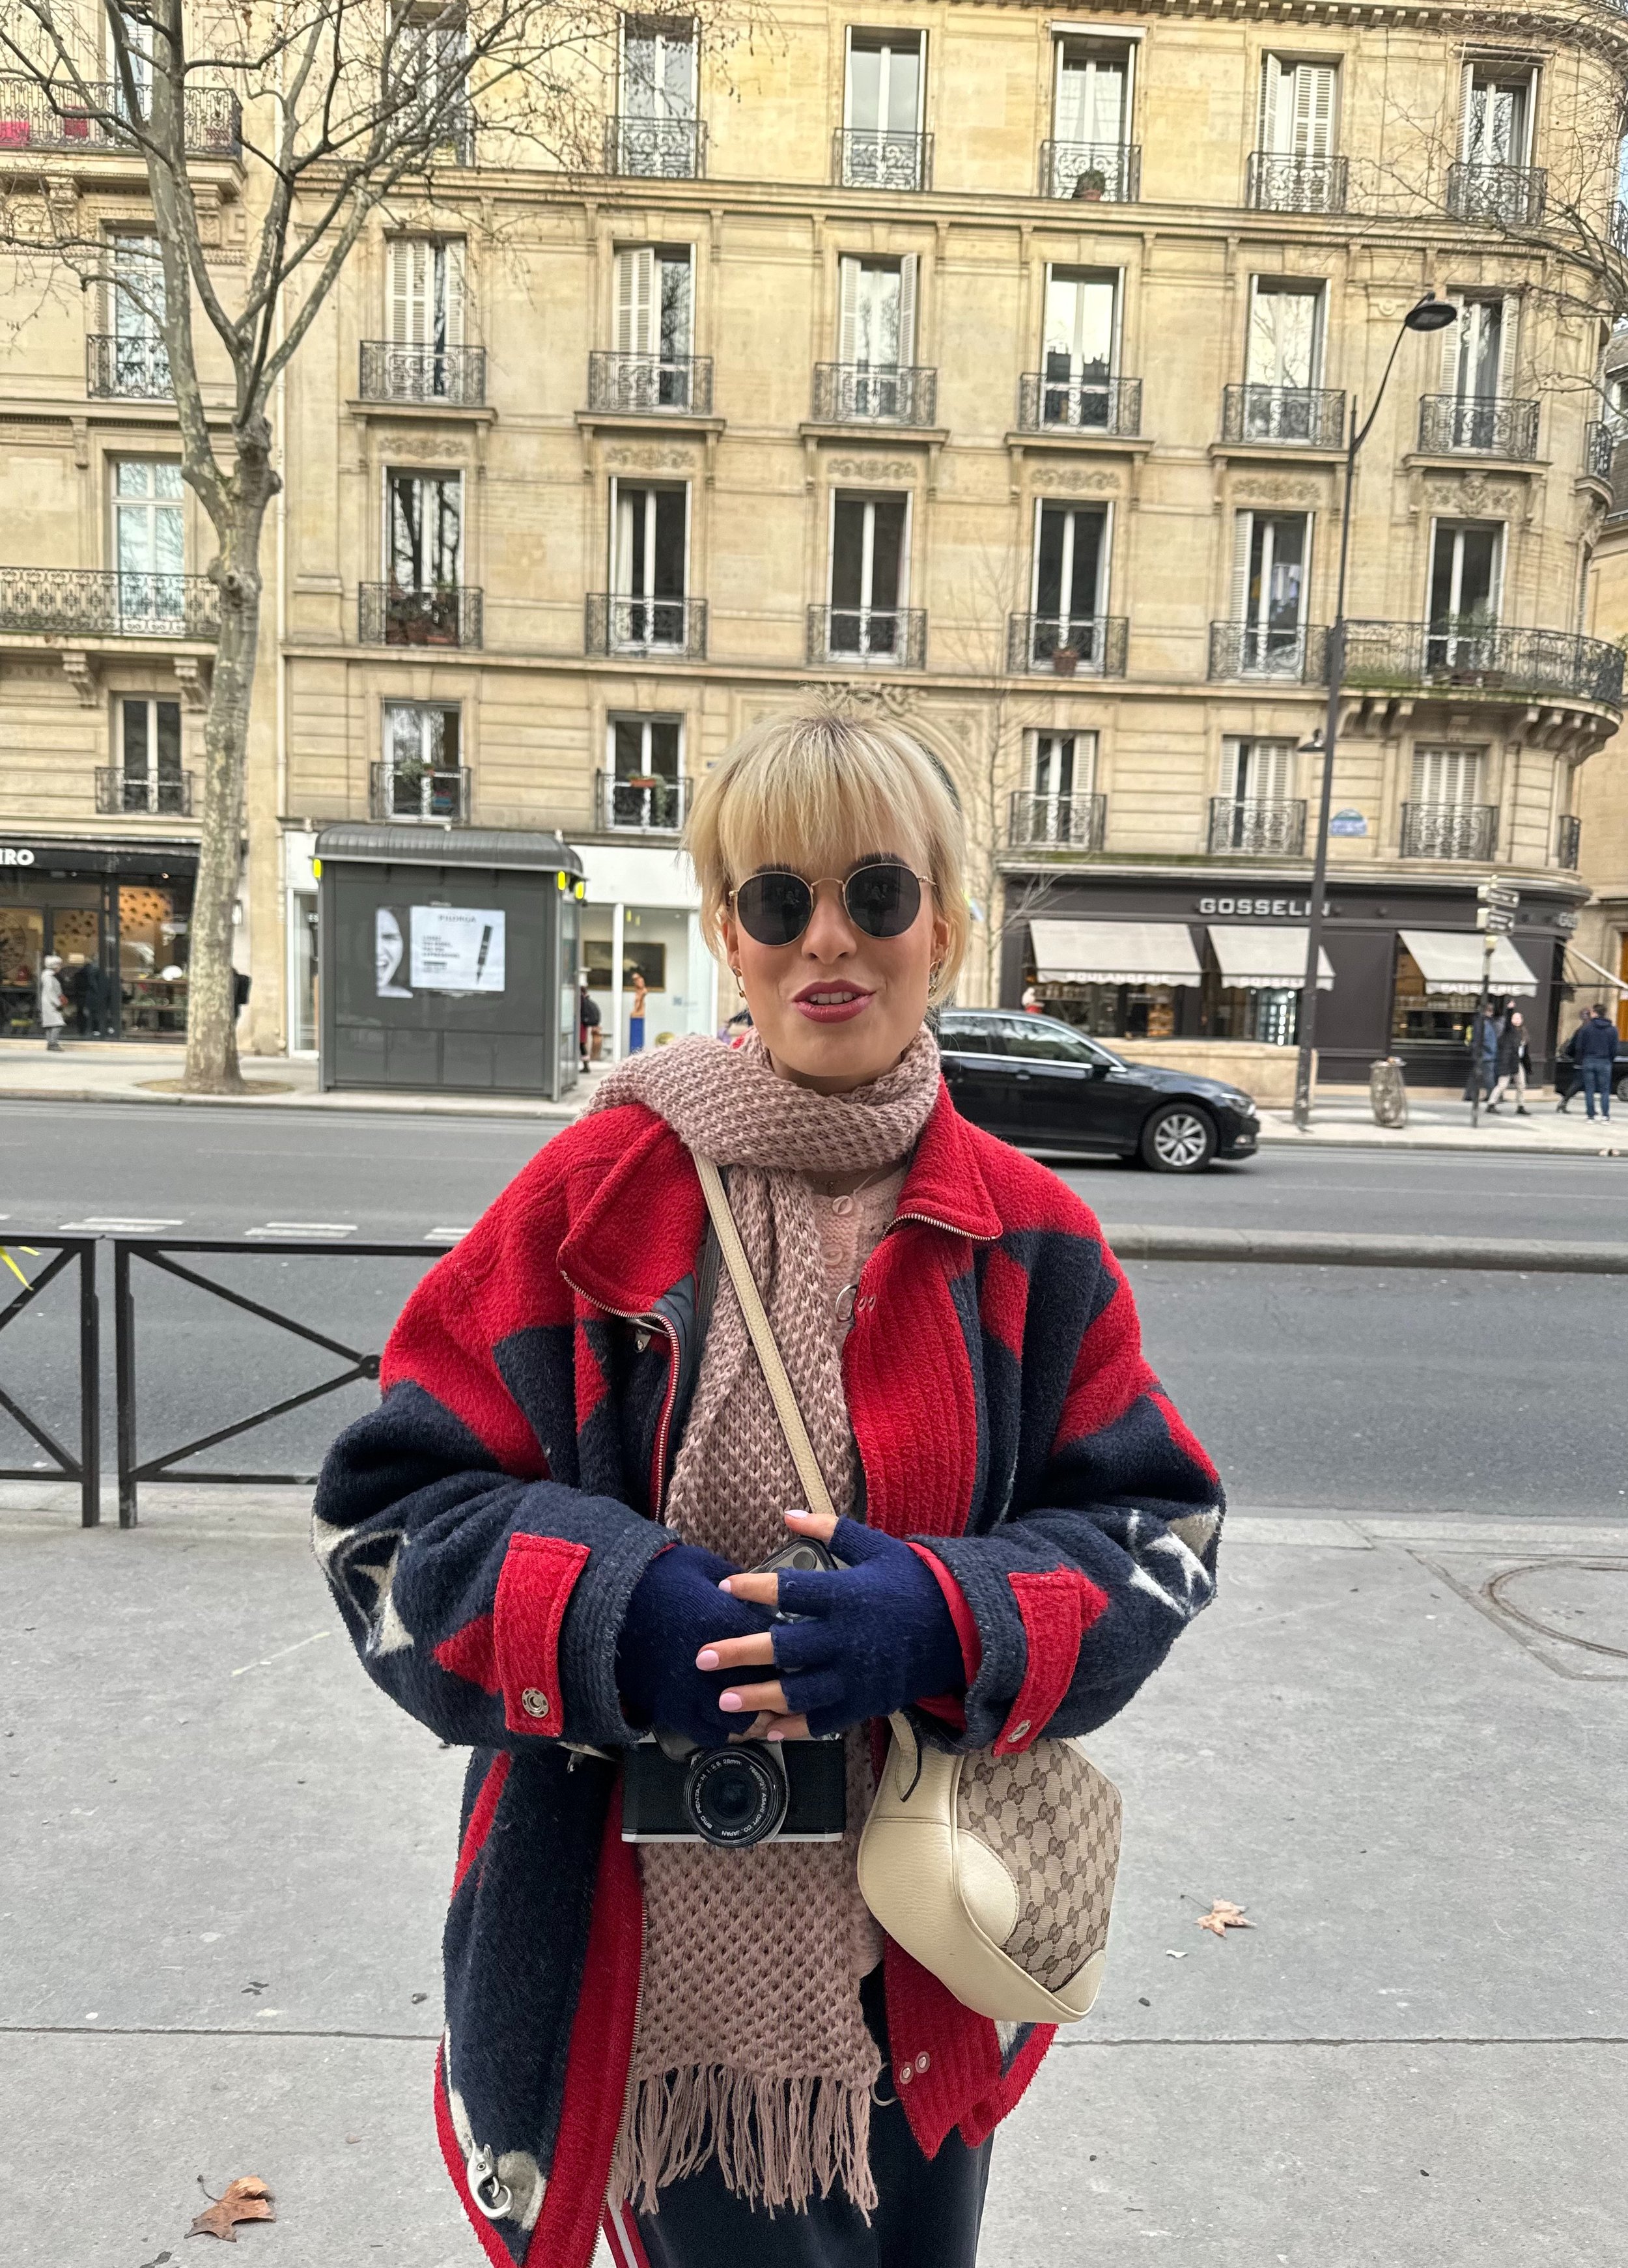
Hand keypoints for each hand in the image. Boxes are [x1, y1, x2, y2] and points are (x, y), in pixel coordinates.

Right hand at [616, 1542, 775, 1746]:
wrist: (601, 1604)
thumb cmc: (651, 1578)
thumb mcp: (699, 1565)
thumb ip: (734, 1580)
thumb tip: (756, 1589)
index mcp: (730, 1624)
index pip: (778, 1647)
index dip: (788, 1650)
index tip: (791, 1649)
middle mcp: (719, 1665)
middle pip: (766, 1690)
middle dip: (779, 1690)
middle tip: (785, 1686)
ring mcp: (694, 1691)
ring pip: (741, 1720)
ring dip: (755, 1717)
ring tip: (761, 1710)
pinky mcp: (672, 1709)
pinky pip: (708, 1733)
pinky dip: (723, 1730)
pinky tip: (727, 1719)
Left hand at [698, 1509, 964, 1740]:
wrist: (962, 1626)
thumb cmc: (914, 1582)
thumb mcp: (876, 1547)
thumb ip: (831, 1530)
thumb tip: (787, 1513)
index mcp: (846, 1595)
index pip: (790, 1588)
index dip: (754, 1587)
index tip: (724, 1587)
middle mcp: (846, 1637)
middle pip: (784, 1647)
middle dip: (740, 1653)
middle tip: (702, 1657)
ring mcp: (856, 1674)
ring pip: (799, 1691)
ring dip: (758, 1697)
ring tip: (724, 1703)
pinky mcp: (866, 1701)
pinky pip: (825, 1720)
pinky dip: (795, 1727)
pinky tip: (767, 1729)